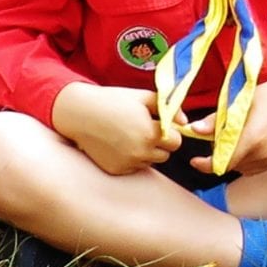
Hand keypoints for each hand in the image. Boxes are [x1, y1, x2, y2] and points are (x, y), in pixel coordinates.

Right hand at [52, 83, 178, 175]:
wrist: (80, 112)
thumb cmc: (113, 100)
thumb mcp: (144, 97)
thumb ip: (169, 108)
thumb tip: (185, 122)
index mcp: (150, 133)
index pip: (176, 141)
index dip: (171, 132)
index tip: (159, 125)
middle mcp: (140, 152)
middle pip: (165, 154)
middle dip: (160, 143)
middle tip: (144, 129)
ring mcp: (127, 163)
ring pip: (150, 162)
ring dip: (146, 152)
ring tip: (130, 135)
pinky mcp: (116, 170)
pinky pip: (134, 168)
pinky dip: (131, 159)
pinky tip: (119, 144)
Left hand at [191, 71, 266, 177]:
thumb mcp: (241, 101)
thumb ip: (216, 120)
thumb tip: (194, 129)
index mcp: (252, 138)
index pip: (222, 163)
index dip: (206, 164)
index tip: (195, 160)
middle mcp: (263, 153)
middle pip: (229, 165)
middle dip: (218, 155)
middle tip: (219, 136)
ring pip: (240, 168)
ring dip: (232, 158)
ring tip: (236, 137)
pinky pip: (252, 168)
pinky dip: (244, 160)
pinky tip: (247, 143)